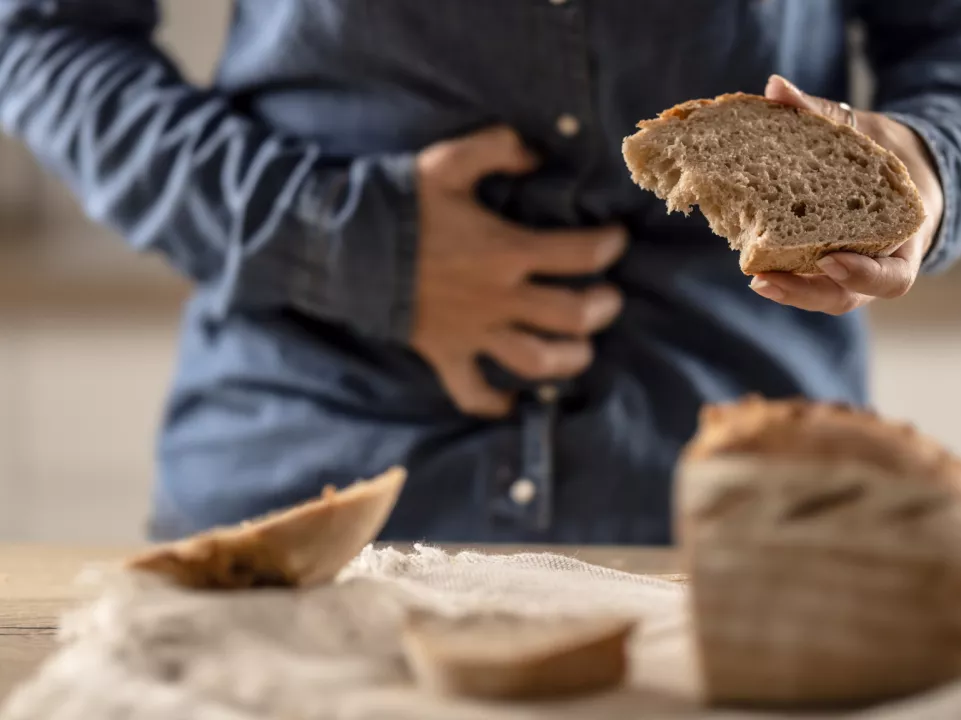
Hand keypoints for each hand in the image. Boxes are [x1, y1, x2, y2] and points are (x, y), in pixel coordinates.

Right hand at [411, 126, 627, 416]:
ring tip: (581, 349)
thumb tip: (537, 154)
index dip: (608, 246)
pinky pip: (472, 392)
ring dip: (568, 359)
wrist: (339, 246)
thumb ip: (498, 149)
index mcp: (506, 250)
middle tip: (608, 298)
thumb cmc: (397, 202)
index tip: (616, 239)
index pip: (580, 254)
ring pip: (536, 361)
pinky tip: (513, 401)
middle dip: (602, 308)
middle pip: (571, 316)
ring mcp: (473, 332)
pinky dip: (494, 403)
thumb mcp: (448, 161)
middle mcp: (498, 297)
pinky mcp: (445, 354)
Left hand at [748, 75, 945, 314]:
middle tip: (764, 280)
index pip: (892, 278)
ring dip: (789, 290)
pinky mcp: (826, 265)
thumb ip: (823, 113)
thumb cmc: (886, 153)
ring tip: (754, 278)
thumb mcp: (866, 131)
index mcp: (905, 239)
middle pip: (846, 296)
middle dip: (806, 292)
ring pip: (824, 294)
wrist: (899, 169)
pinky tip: (750, 259)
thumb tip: (775, 87)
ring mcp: (851, 270)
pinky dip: (783, 270)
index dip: (863, 274)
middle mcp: (878, 264)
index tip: (829, 259)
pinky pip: (807, 276)